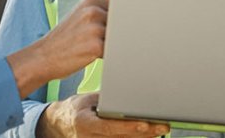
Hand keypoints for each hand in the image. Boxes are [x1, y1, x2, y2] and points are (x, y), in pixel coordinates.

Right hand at [7, 0, 109, 96]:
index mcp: (91, 0)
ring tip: (88, 47)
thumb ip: (99, 6)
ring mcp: (95, 28)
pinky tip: (89, 55)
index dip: (111, 22)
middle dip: (112, 33)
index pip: (119, 9)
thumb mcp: (80, 15)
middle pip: (121, 23)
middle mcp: (93, 11)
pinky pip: (113, 52)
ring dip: (109, 45)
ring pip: (118, 37)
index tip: (96, 29)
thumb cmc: (65, 38)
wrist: (42, 57)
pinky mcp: (96, 46)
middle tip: (91, 40)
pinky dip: (106, 56)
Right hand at [37, 92, 169, 137]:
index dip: (128, 127)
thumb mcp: (89, 99)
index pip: (110, 127)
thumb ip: (108, 99)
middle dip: (145, 132)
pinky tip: (149, 135)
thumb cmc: (77, 108)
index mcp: (85, 123)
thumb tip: (131, 91)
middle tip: (163, 126)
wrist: (60, 124)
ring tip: (161, 129)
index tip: (145, 124)